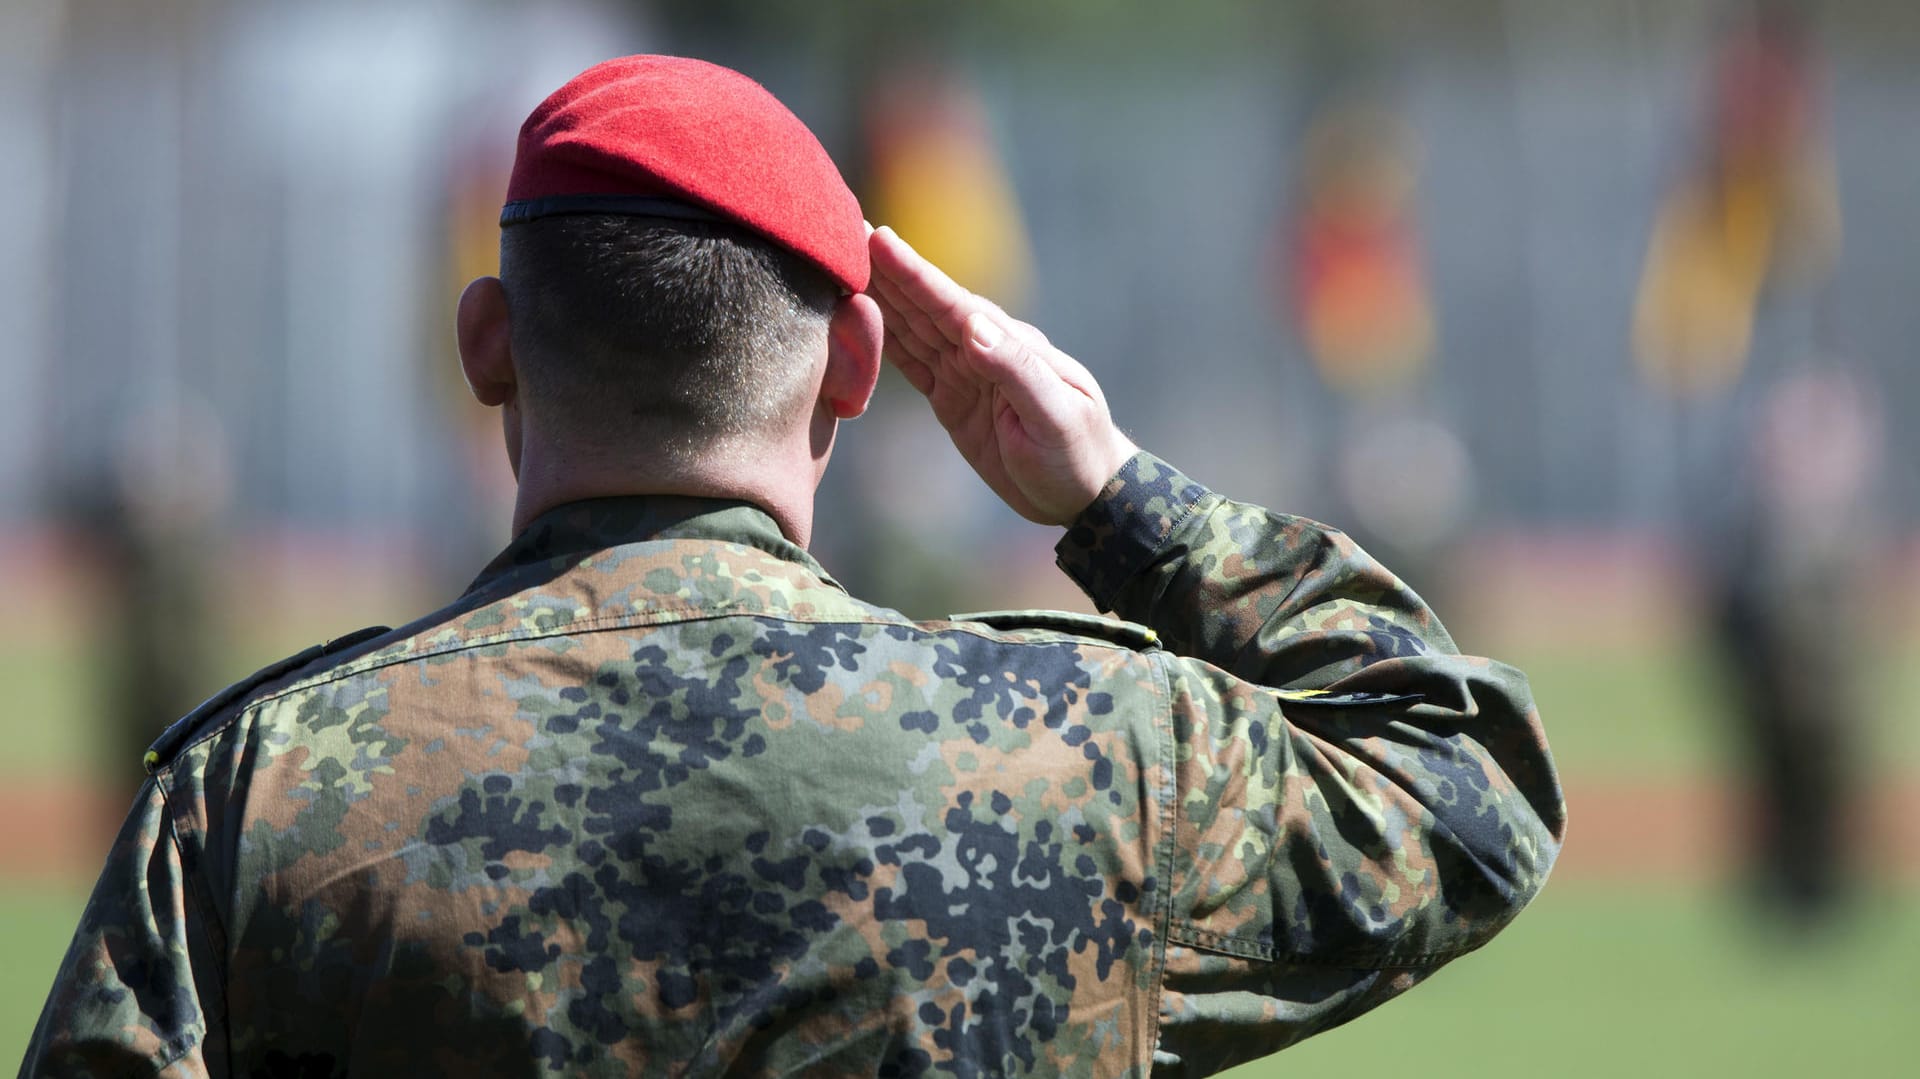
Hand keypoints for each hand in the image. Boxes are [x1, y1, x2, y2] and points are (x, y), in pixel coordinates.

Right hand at [866, 226, 1137, 524]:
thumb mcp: (1055, 415)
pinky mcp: (952, 399)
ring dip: (879, 296)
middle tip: (843, 229)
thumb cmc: (1077, 454)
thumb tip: (971, 326)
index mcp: (1009, 346)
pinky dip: (884, 340)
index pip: (952, 305)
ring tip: (843, 263)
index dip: (914, 274)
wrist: (1084, 494)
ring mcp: (966, 373)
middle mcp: (983, 350)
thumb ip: (1014, 371)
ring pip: (912, 328)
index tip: (878, 238)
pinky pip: (911, 363)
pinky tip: (860, 317)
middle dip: (886, 271)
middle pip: (925, 306)